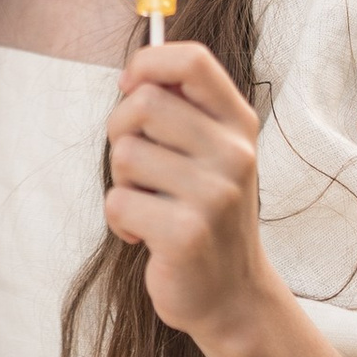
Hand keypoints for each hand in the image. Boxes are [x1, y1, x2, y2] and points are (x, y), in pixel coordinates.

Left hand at [103, 44, 272, 349]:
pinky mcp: (186, 235)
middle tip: (135, 165)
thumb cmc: (205, 213)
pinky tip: (145, 236)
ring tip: (148, 203)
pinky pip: (118, 203)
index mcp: (238, 124)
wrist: (233, 295)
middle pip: (144, 103)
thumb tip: (133, 75)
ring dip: (121, 181)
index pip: (193, 60)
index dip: (148, 62)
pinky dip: (120, 221)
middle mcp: (234, 154)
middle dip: (120, 129)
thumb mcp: (210, 153)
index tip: (130, 87)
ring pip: (125, 154)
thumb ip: (181, 109)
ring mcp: (214, 195)